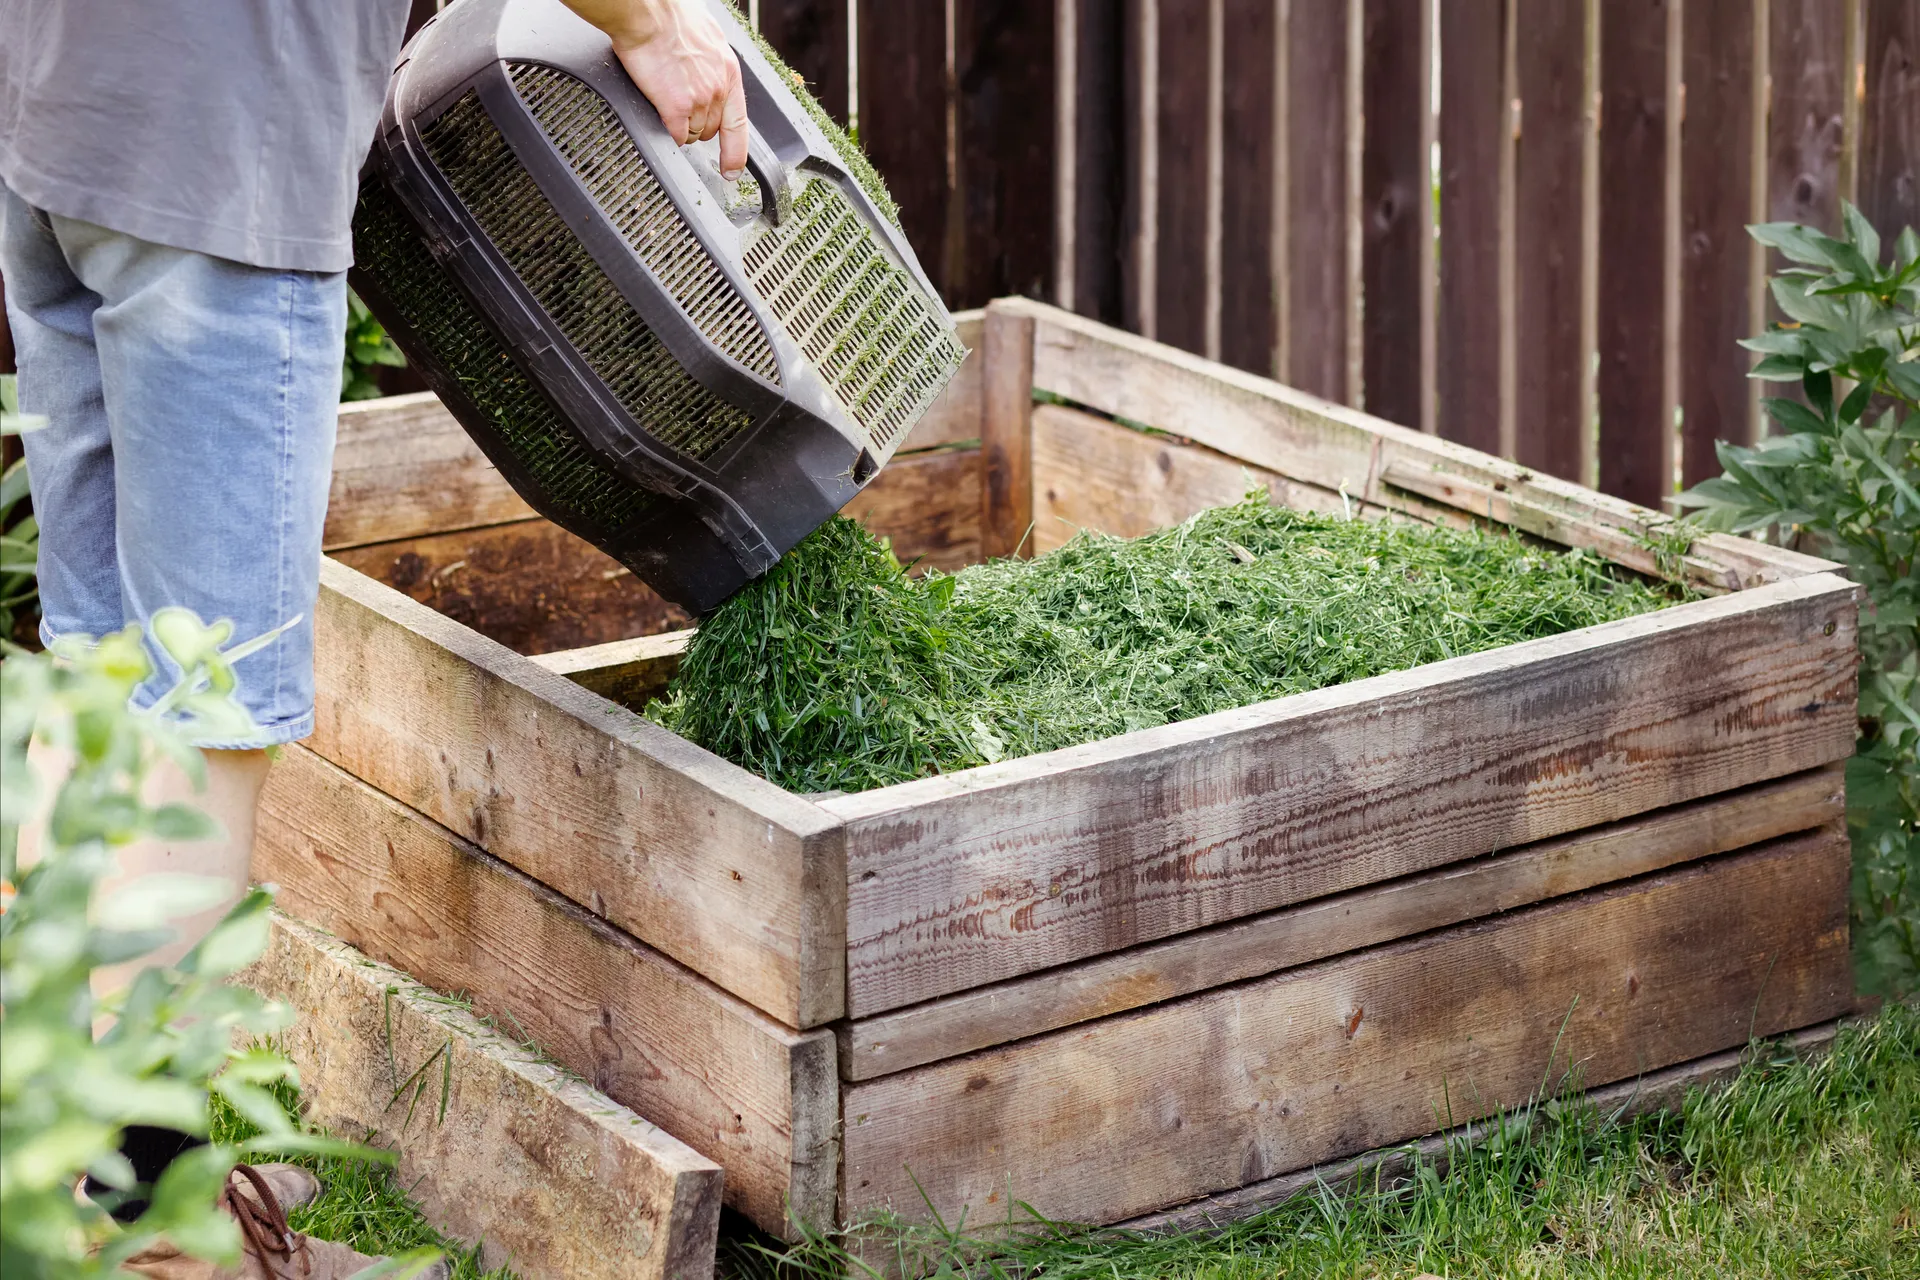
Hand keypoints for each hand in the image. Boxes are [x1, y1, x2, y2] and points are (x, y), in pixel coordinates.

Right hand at [559, 0, 748, 178]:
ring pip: (693, 134)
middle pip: (711, 130)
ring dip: (682, 126)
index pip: (739, 124)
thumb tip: (710, 68)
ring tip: (668, 101)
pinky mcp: (675, 108)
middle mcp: (718, 90)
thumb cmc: (671, 17)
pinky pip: (677, 136)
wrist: (649, 14)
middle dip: (698, 125)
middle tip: (681, 106)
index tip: (733, 170)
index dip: (737, 152)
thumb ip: (713, 62)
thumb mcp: (708, 38)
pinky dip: (670, 131)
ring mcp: (698, 102)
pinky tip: (663, 115)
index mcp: (728, 72)